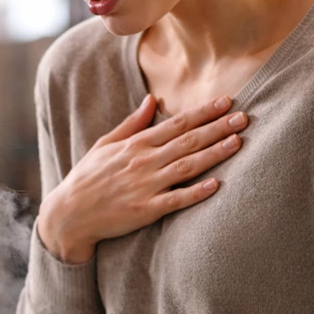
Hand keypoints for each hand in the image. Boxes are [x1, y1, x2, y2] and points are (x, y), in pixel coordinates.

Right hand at [38, 94, 248, 262]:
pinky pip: (176, 200)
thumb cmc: (88, 177)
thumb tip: (151, 100)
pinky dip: (196, 192)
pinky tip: (217, 185)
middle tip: (244, 117)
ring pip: (187, 166)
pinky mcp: (146, 210)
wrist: (69, 213)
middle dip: (217, 127)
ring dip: (214, 153)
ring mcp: (145, 186)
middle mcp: (143, 161)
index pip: (176, 123)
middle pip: (187, 141)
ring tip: (238, 141)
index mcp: (135, 144)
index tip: (226, 101)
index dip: (203, 112)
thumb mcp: (105, 144)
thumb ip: (132, 123)